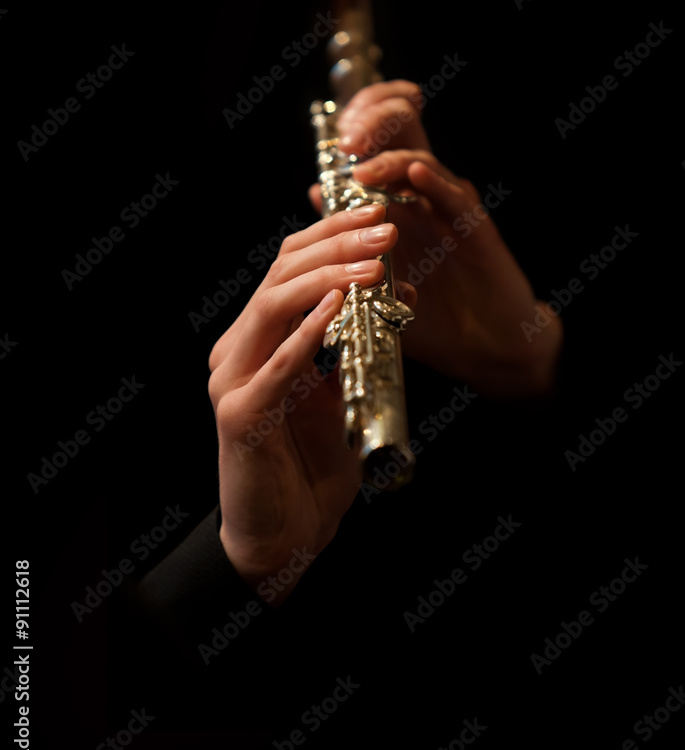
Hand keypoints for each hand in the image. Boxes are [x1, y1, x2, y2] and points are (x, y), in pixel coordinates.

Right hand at [207, 203, 403, 603]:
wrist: (287, 536)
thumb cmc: (310, 465)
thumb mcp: (337, 390)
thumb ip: (347, 344)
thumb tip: (387, 294)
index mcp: (255, 339)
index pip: (286, 267)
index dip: (328, 233)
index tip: (375, 212)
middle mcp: (236, 350)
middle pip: (280, 275)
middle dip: (334, 244)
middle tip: (383, 227)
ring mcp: (232, 381)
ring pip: (272, 305)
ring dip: (326, 276)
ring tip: (372, 262)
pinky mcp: (240, 415)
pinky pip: (278, 364)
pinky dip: (308, 331)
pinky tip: (338, 304)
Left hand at [310, 80, 562, 397]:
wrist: (483, 346)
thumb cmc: (433, 314)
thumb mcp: (379, 277)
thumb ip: (351, 235)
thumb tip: (316, 190)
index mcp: (399, 203)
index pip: (378, 145)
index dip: (360, 124)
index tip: (331, 136)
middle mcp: (424, 198)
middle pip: (401, 138)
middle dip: (375, 125)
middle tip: (346, 140)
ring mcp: (450, 210)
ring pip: (422, 164)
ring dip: (391, 161)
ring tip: (363, 172)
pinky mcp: (475, 229)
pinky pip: (454, 197)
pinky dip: (434, 182)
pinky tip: (415, 174)